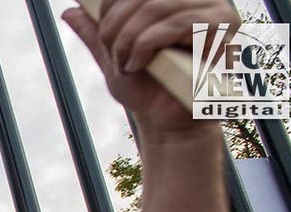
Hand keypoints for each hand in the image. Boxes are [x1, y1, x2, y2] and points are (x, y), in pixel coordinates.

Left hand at [62, 0, 237, 134]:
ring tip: (128, 64)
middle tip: (114, 55)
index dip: (110, 6)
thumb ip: (95, 33)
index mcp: (172, 1)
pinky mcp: (220, 27)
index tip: (104, 37)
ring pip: (154, 6)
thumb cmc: (146, 88)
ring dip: (128, 39)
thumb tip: (70, 11)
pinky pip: (173, 25)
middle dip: (115, 26)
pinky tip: (140, 65)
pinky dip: (145, 45)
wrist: (164, 121)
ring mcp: (213, 9)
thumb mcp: (112, 56)